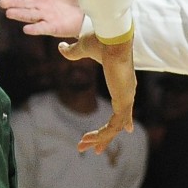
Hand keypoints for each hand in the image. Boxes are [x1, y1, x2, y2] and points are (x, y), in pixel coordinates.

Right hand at [0, 0, 84, 38]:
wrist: (91, 8)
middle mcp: (44, 5)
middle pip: (25, 4)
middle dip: (14, 3)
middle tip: (2, 3)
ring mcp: (48, 17)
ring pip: (30, 15)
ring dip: (20, 14)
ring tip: (9, 13)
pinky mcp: (54, 27)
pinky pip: (43, 28)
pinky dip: (35, 29)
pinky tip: (26, 29)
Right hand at [63, 37, 137, 153]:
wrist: (112, 37)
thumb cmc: (101, 40)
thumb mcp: (82, 48)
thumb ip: (72, 51)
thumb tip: (60, 47)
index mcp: (121, 82)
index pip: (124, 105)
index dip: (122, 119)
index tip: (127, 129)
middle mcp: (127, 92)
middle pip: (118, 122)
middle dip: (105, 136)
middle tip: (95, 150)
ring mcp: (127, 97)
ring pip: (114, 128)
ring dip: (99, 139)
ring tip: (83, 147)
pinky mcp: (124, 102)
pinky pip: (114, 126)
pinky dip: (102, 135)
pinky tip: (89, 140)